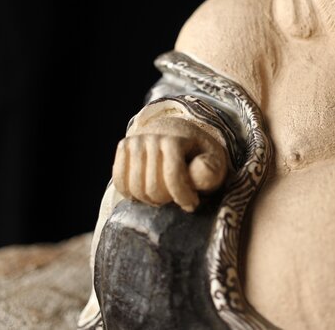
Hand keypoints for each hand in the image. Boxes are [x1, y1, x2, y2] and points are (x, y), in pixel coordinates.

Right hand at [112, 118, 227, 211]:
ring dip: (151, 199)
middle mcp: (152, 137)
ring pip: (136, 189)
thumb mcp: (214, 162)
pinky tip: (147, 191)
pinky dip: (132, 194)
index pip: (173, 177)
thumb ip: (210, 172)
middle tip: (177, 196)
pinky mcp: (124, 146)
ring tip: (164, 193)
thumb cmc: (199, 154)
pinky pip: (120, 182)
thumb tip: (199, 172)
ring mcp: (135, 141)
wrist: (179, 132)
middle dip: (168, 199)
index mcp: (176, 139)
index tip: (192, 203)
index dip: (182, 196)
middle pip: (153, 188)